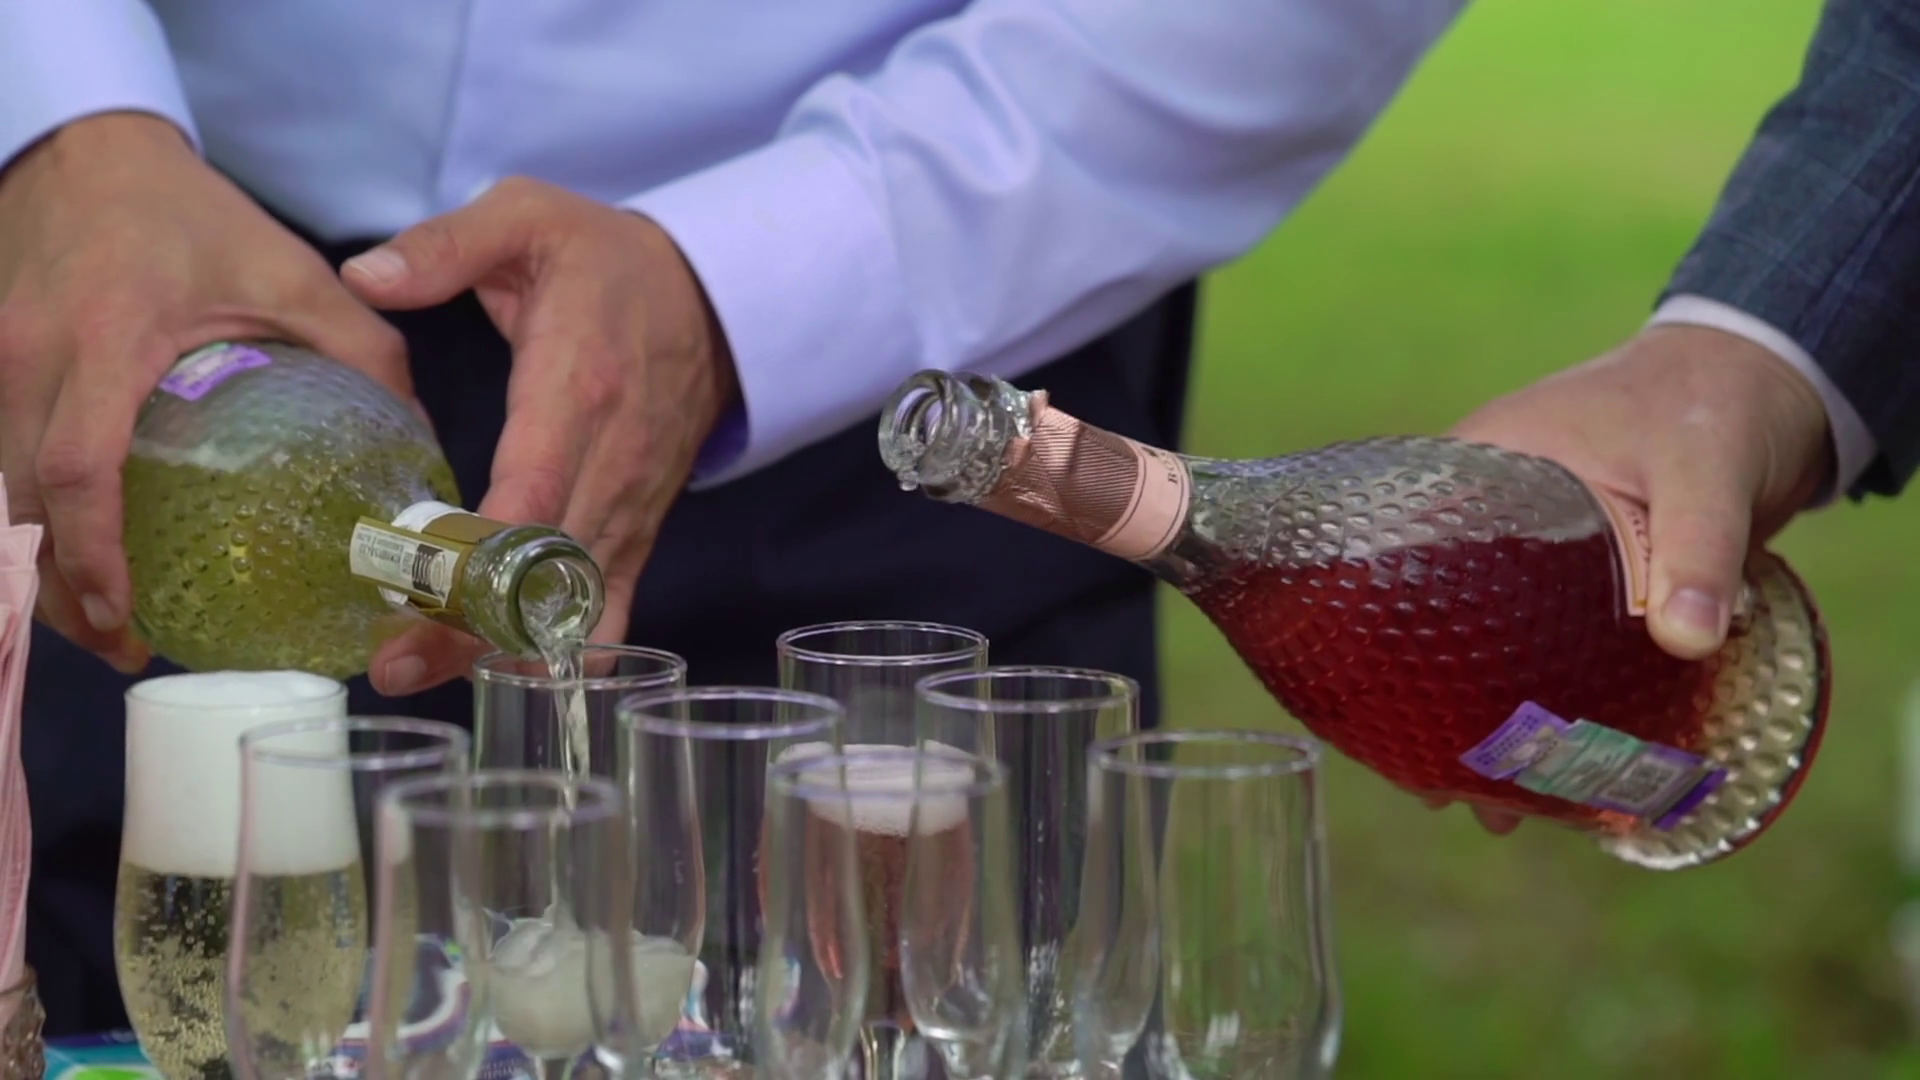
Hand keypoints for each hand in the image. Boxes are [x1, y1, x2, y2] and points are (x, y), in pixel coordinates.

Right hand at [0, 112, 411, 671]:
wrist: (85, 150)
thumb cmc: (188, 213)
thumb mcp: (289, 273)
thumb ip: (364, 351)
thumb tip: (422, 444)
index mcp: (106, 336)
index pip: (79, 466)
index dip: (95, 552)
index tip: (127, 614)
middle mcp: (30, 357)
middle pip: (23, 503)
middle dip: (62, 590)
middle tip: (126, 647)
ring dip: (40, 567)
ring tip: (105, 624)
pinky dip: (33, 522)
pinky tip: (79, 559)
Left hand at [342, 177, 736, 696]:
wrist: (711, 296)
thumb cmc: (609, 259)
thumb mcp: (529, 216)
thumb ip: (447, 244)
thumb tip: (363, 274)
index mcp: (579, 387)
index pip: (537, 486)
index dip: (487, 549)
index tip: (422, 591)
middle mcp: (613, 459)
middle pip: (546, 565)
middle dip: (470, 622)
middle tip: (391, 666)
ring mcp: (632, 500)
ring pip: (574, 596)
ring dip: (502, 643)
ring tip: (418, 674)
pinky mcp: (639, 523)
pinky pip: (610, 601)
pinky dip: (564, 645)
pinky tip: (506, 678)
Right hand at [1432, 323, 1833, 833]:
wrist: (1769, 385)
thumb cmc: (1713, 407)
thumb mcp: (1702, 473)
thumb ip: (1697, 551)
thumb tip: (1688, 641)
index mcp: (1478, 468)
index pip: (1399, 559)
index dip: (1384, 642)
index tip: (1389, 720)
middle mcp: (1486, 515)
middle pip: (1434, 621)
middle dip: (1435, 709)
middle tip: (1441, 791)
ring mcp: (1530, 551)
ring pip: (1484, 645)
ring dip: (1489, 719)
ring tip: (1491, 806)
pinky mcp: (1575, 580)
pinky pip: (1537, 649)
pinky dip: (1538, 703)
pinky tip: (1549, 766)